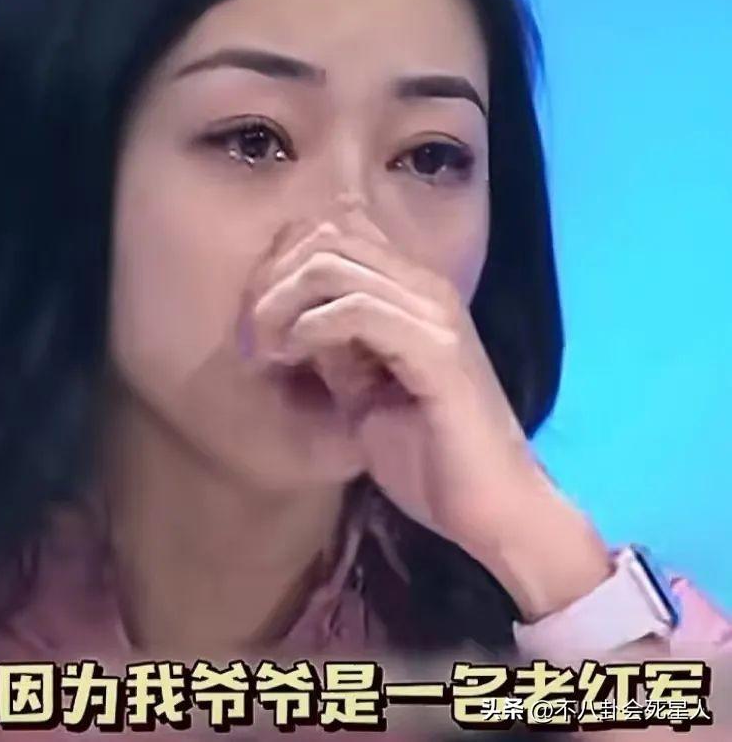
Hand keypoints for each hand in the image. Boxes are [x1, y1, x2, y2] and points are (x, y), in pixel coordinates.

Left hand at [246, 201, 613, 621]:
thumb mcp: (362, 393)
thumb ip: (333, 351)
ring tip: (268, 352)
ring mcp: (434, 313)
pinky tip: (294, 358)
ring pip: (332, 264)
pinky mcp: (437, 349)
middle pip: (325, 238)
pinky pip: (357, 309)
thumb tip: (286, 323)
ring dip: (281, 304)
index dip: (280, 268)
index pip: (332, 235)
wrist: (492, 510)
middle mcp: (425, 287)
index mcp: (411, 292)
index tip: (256, 322)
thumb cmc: (429, 458)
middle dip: (273, 282)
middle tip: (254, 337)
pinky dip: (310, 328)